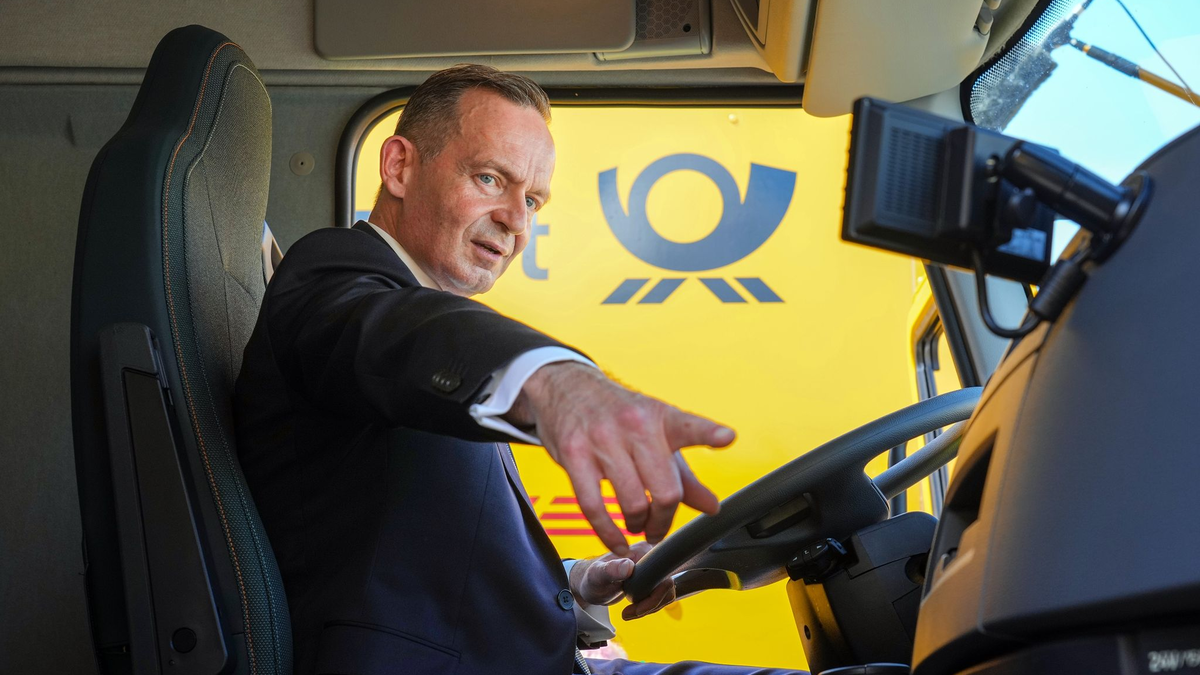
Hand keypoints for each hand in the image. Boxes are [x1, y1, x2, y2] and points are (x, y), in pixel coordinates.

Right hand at [512, 362, 734, 554]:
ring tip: (636, 525)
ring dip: (637, 525)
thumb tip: (713, 508)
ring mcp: (602, 439)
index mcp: (660, 417)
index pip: (688, 426)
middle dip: (664, 520)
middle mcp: (634, 425)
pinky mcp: (573, 454)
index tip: (727, 437)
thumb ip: (685, 476)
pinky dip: (607, 533)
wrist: (566, 388)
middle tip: (659, 529)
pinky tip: (616, 541)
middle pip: (664, 489)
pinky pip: (593, 506)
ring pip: (631, 502)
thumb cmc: (619, 416)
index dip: (709, 432)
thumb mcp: (656, 436)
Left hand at [568, 542, 675, 619]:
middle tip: (632, 612)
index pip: (663, 573)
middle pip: (667, 584)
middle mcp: (651, 556)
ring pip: (666, 592)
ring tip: (629, 612)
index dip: (654, 593)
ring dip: (651, 607)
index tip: (637, 605)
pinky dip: (650, 607)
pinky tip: (634, 610)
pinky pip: (661, 595)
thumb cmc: (591, 578)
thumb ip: (611, 569)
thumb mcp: (597, 575)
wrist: (590, 585)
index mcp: (642, 550)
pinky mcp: (652, 578)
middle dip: (652, 603)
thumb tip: (629, 566)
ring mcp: (653, 568)